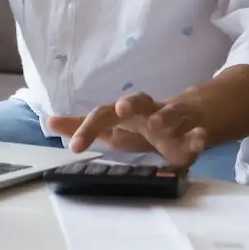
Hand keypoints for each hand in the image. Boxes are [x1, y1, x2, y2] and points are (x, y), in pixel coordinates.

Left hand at [46, 91, 210, 166]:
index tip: (73, 146)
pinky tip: (199, 139)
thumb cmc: (146, 124)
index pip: (103, 115)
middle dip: (129, 105)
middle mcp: (149, 111)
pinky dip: (198, 135)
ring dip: (164, 116)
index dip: (87, 128)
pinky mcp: (195, 130)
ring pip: (171, 112)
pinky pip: (198, 132)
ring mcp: (175, 118)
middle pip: (137, 103)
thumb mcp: (116, 128)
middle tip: (120, 110)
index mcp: (127, 115)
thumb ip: (85, 127)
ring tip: (157, 124)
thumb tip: (49, 123)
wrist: (193, 114)